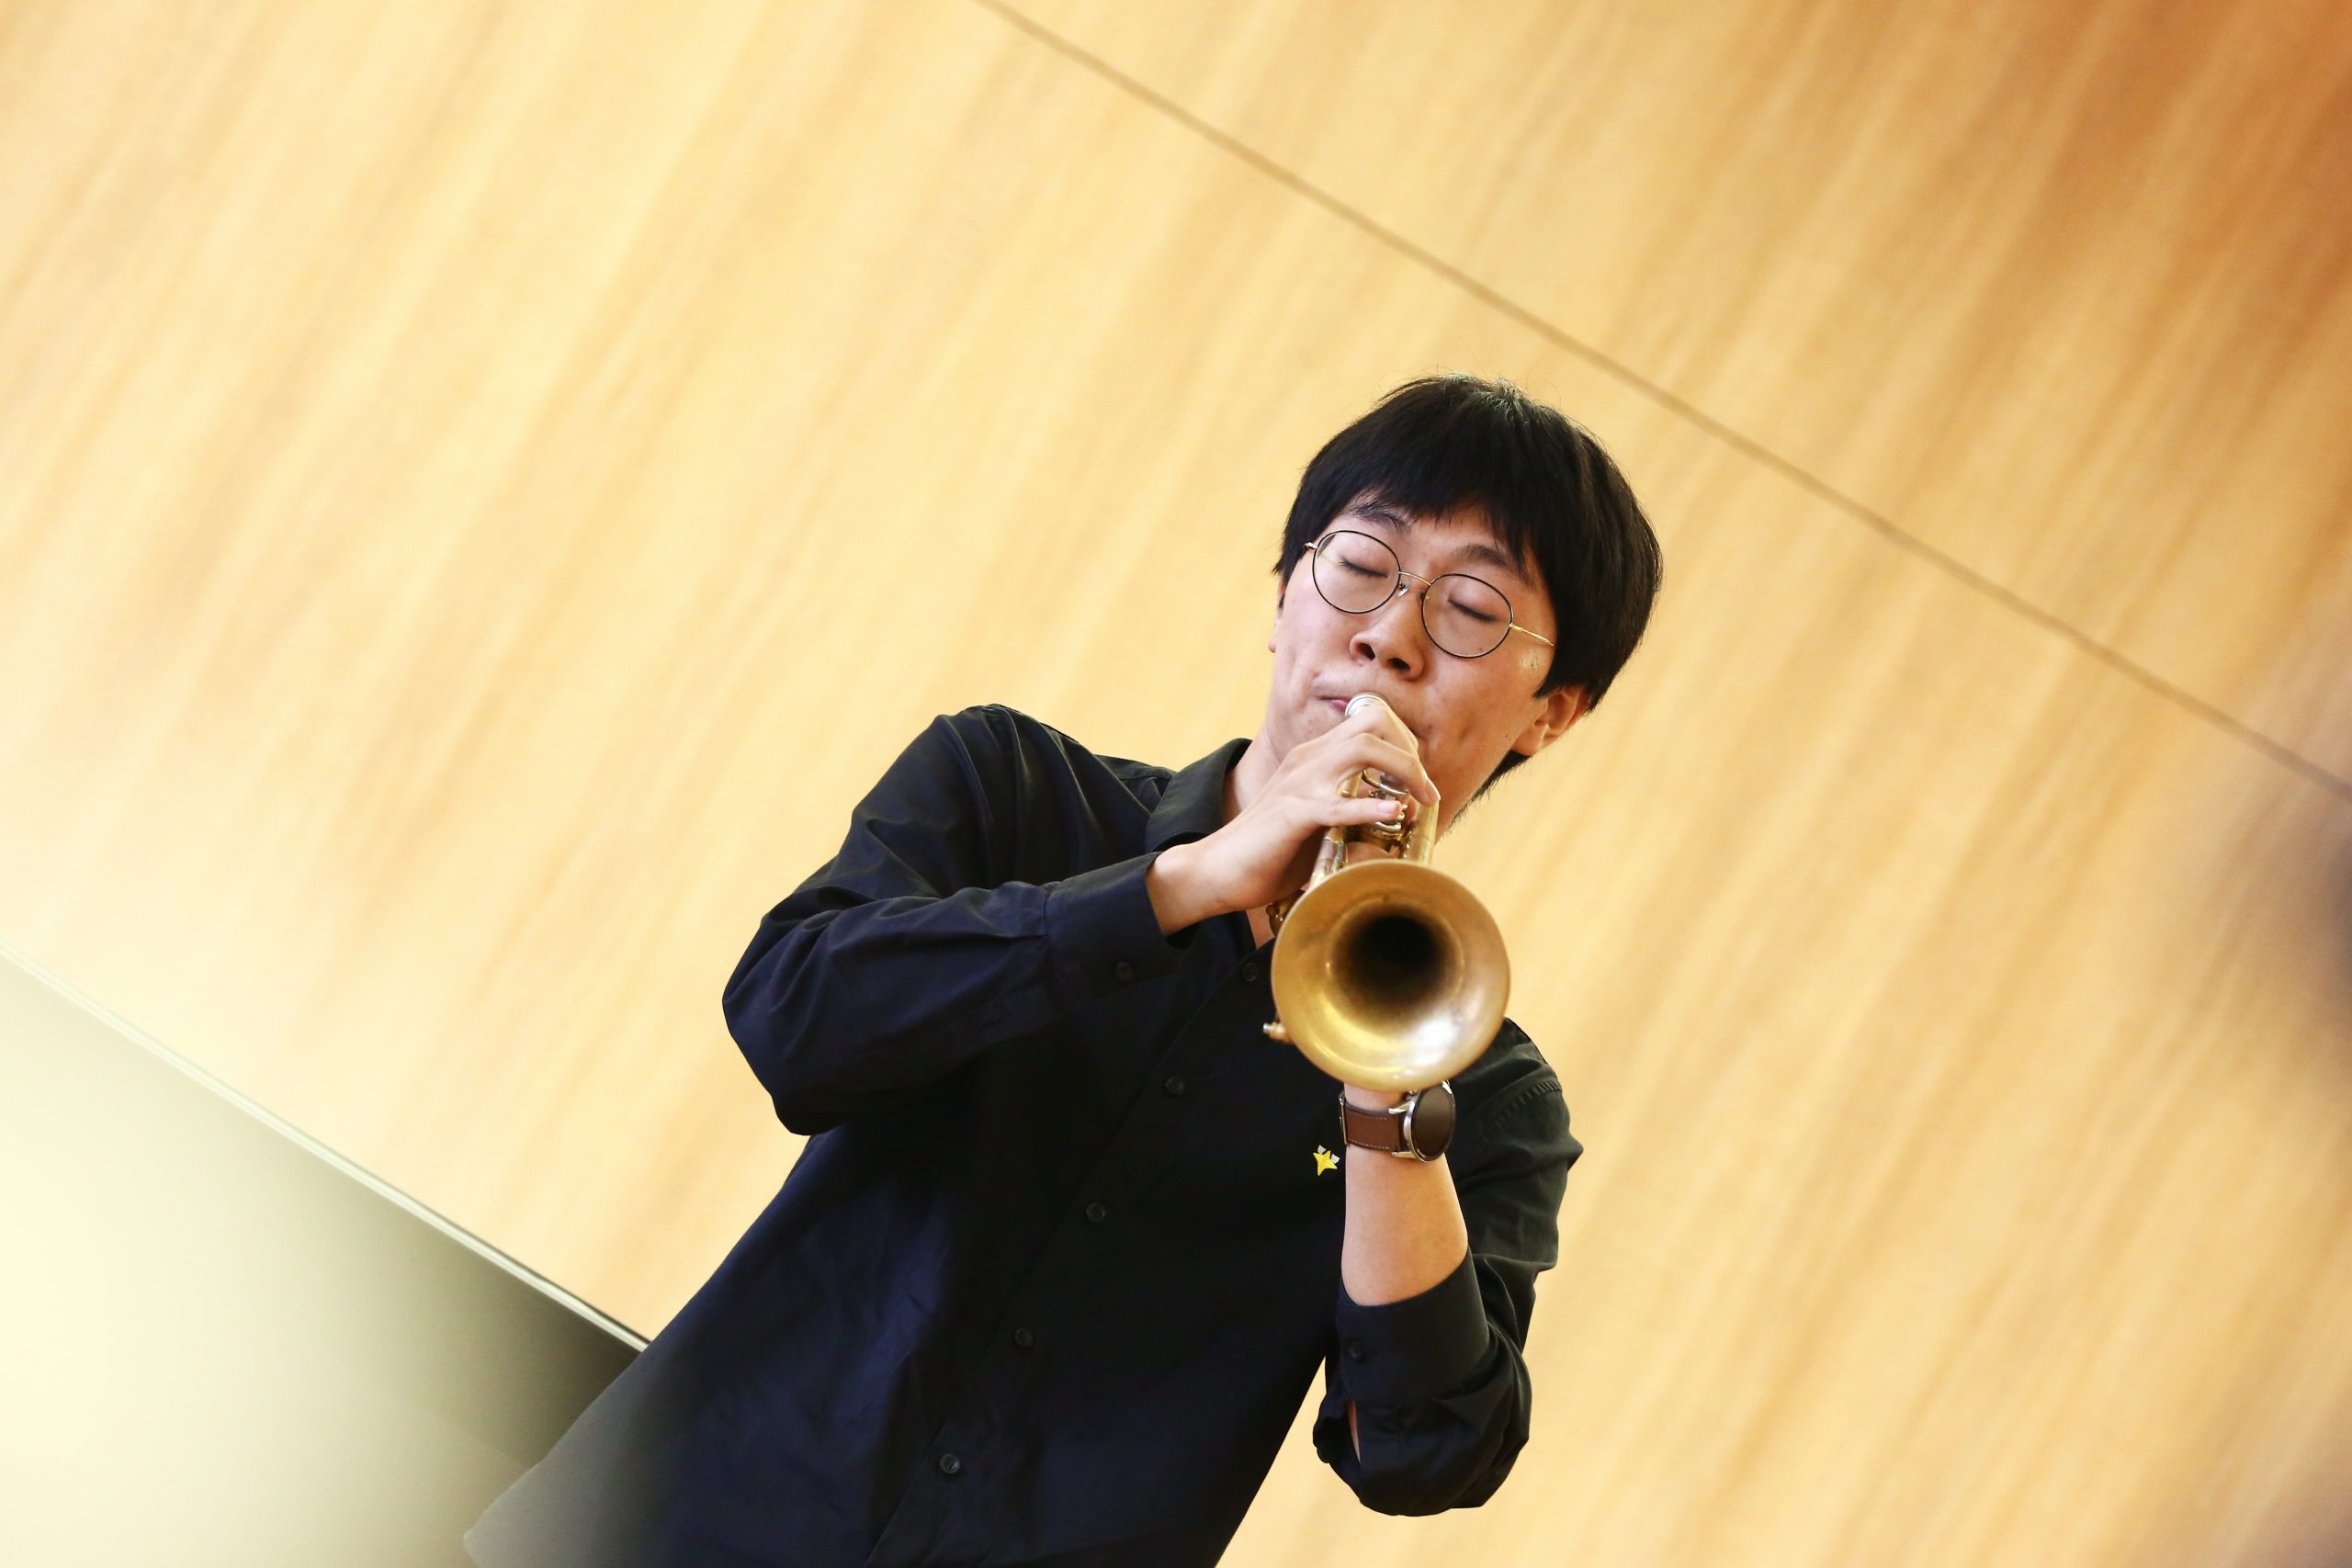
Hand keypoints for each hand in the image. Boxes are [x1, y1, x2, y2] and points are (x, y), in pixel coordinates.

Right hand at [1148, 695, 1440, 931]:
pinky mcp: (1291, 814)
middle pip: (1372, 725)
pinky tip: (1394, 813)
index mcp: (1314, 757)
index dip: (1404, 742)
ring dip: (1402, 770)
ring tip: (1420, 800)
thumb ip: (1352, 811)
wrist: (1217, 870)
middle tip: (1427, 792)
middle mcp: (1308, 759)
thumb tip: (1396, 818)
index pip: (1370, 721)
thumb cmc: (1271, 852)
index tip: (1419, 779)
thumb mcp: (1318, 822)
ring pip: (1361, 749)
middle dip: (1410, 752)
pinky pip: (1336, 803)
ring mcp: (1299, 783)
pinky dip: (1370, 806)